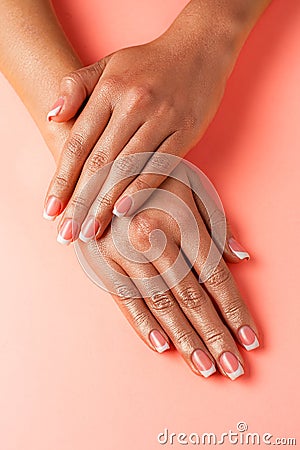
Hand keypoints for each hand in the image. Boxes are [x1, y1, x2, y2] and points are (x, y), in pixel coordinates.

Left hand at [44, 27, 231, 242]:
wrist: (199, 46)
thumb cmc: (148, 61)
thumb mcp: (106, 63)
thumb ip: (74, 86)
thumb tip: (52, 117)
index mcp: (109, 90)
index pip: (78, 143)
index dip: (62, 180)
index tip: (51, 210)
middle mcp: (133, 104)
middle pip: (100, 163)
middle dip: (80, 202)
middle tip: (68, 234)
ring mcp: (161, 118)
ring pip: (127, 168)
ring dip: (106, 203)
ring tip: (91, 232)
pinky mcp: (186, 131)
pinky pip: (159, 165)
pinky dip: (141, 189)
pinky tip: (125, 211)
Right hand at [78, 162, 257, 379]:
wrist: (98, 170)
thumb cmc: (150, 178)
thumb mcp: (190, 187)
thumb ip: (217, 224)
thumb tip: (241, 258)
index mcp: (179, 219)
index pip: (214, 276)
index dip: (234, 310)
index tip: (250, 339)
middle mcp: (153, 239)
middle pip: (191, 297)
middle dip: (215, 335)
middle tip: (233, 367)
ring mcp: (124, 253)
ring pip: (161, 305)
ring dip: (186, 339)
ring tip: (205, 367)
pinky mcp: (103, 263)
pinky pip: (126, 300)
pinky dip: (145, 326)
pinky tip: (164, 347)